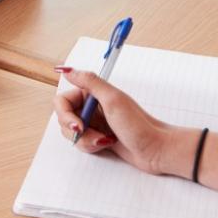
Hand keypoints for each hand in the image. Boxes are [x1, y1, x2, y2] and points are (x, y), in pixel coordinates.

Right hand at [52, 68, 197, 175]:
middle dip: (77, 131)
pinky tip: (106, 144)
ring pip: (72, 133)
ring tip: (104, 140)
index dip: (66, 115)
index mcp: (93, 93)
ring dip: (85, 140)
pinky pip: (81, 142)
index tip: (78, 124)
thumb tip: (65, 68)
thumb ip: (89, 82)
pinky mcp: (97, 136)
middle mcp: (91, 106)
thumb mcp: (113, 100)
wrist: (155, 149)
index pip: (62, 101)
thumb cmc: (138, 125)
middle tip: (95, 135)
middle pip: (64, 119)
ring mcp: (94, 122)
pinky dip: (90, 146)